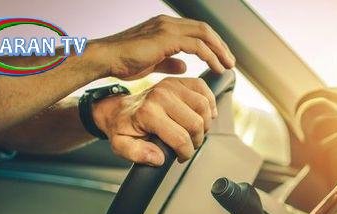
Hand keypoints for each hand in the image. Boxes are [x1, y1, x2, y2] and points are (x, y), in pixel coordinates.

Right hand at [90, 15, 234, 79]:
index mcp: (164, 27)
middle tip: (231, 62)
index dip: (212, 44)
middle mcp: (167, 23)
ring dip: (219, 50)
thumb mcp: (152, 63)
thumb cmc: (123, 62)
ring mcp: (167, 28)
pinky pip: (196, 45)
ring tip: (228, 66)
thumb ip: (169, 62)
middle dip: (220, 46)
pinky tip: (216, 67)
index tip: (221, 59)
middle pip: (204, 29)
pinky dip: (210, 56)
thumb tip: (184, 65)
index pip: (196, 31)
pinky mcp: (166, 38)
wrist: (106, 59)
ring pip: (204, 34)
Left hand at [92, 77, 215, 164]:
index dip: (186, 153)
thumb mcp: (122, 145)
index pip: (180, 138)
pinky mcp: (178, 80)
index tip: (181, 156)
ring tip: (195, 131)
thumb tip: (158, 158)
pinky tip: (203, 114)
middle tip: (189, 145)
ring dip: (205, 123)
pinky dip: (209, 102)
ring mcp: (170, 85)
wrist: (120, 110)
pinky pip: (203, 88)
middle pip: (196, 123)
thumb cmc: (124, 128)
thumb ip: (137, 154)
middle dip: (196, 140)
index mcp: (148, 113)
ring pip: (203, 106)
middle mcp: (160, 96)